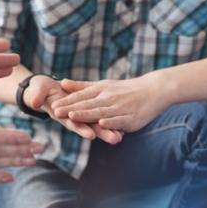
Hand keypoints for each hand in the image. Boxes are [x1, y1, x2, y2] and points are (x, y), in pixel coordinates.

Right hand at [22, 76, 122, 143]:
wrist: (43, 90)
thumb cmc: (39, 90)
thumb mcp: (36, 92)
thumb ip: (36, 96)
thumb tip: (34, 102)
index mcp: (60, 113)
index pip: (72, 122)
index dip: (80, 128)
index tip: (91, 135)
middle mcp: (71, 117)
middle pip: (88, 126)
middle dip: (101, 133)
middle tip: (115, 139)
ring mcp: (79, 115)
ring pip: (95, 123)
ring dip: (107, 130)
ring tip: (120, 137)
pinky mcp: (85, 109)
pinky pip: (97, 116)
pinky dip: (108, 121)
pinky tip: (121, 127)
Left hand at [50, 73, 171, 132]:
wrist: (154, 90)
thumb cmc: (124, 89)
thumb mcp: (102, 85)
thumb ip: (82, 86)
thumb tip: (61, 83)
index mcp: (101, 90)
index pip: (80, 96)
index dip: (66, 102)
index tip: (52, 105)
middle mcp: (109, 98)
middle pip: (87, 104)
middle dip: (71, 109)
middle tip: (55, 112)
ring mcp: (120, 108)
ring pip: (100, 112)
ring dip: (86, 115)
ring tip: (72, 117)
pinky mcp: (131, 118)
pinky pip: (120, 120)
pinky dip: (111, 122)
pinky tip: (102, 124)